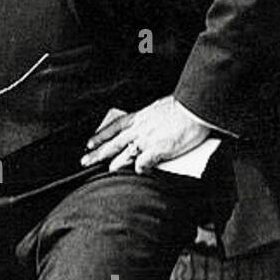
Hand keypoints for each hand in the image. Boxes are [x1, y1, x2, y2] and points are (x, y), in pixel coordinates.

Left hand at [80, 97, 209, 174]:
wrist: (195, 107)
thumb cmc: (184, 106)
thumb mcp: (160, 108)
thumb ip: (152, 119)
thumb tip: (151, 127)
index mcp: (140, 117)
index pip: (114, 127)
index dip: (100, 135)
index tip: (89, 142)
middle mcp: (139, 129)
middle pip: (112, 143)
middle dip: (97, 153)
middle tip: (84, 161)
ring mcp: (146, 140)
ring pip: (124, 155)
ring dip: (114, 164)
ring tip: (106, 171)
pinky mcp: (157, 150)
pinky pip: (143, 163)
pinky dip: (138, 168)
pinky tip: (137, 172)